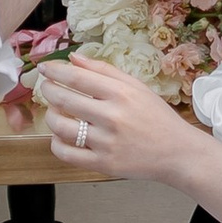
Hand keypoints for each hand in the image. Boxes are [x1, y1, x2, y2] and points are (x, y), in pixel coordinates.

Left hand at [40, 57, 200, 182]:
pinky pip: (67, 154)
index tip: (45, 67)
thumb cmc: (156, 117)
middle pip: (65, 99)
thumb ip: (104, 70)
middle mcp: (112, 117)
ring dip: (51, 116)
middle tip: (46, 87)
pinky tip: (60, 136)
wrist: (177, 152)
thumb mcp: (136, 86)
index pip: (77, 77)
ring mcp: (106, 143)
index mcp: (121, 94)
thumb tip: (73, 58)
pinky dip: (56, 144)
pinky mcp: (103, 164)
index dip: (55, 71)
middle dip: (48, 90)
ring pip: (61, 127)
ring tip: (55, 111)